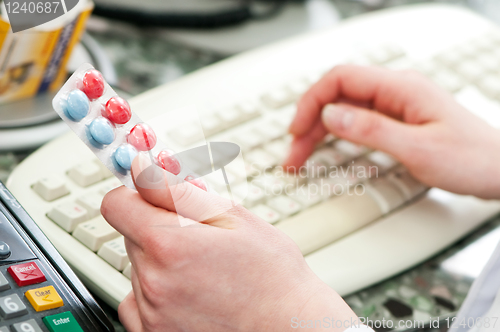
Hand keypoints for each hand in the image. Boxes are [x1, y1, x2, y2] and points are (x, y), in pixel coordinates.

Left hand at [101, 156, 357, 331]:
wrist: (288, 326)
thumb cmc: (272, 274)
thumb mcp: (232, 217)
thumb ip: (179, 191)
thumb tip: (143, 168)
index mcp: (168, 244)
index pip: (117, 204)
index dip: (135, 194)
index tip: (153, 197)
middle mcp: (151, 282)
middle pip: (131, 235)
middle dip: (159, 227)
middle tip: (198, 237)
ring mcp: (151, 313)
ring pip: (138, 267)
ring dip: (160, 261)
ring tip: (202, 271)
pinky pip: (137, 302)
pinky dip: (156, 293)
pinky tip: (189, 293)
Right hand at [285, 65, 499, 198]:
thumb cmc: (472, 159)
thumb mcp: (418, 148)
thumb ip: (371, 129)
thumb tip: (331, 114)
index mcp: (400, 88)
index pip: (341, 79)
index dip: (312, 102)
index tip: (297, 130)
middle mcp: (395, 92)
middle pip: (337, 96)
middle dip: (310, 123)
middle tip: (294, 154)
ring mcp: (394, 107)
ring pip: (343, 110)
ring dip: (318, 132)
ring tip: (301, 158)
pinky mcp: (395, 122)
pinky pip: (356, 122)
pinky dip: (336, 137)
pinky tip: (326, 150)